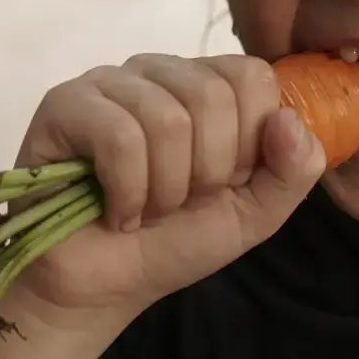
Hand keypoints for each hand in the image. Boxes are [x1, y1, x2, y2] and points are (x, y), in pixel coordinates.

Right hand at [8, 53, 324, 315]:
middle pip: (212, 94)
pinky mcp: (65, 104)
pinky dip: (127, 191)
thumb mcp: (255, 212)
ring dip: (165, 189)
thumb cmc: (175, 241)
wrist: (104, 287)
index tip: (224, 182)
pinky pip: (118, 135)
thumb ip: (293, 170)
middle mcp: (160, 71)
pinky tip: (116, 212)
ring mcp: (109, 82)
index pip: (251, 76)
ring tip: (147, 209)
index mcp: (207, 85)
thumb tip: (289, 120)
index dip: (247, 142)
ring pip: (166, 118)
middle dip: (206, 172)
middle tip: (181, 202)